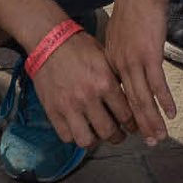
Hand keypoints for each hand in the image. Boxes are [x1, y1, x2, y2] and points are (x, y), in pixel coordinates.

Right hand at [29, 30, 135, 149]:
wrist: (50, 41)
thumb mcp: (105, 58)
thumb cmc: (78, 47)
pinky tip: (79, 129)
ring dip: (95, 140)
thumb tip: (129, 98)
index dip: (132, 124)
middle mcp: (88, 97)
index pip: (125, 114)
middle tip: (118, 135)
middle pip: (109, 131)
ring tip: (98, 135)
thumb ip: (116, 80)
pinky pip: (67, 136)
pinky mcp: (53, 111)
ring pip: (87, 140)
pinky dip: (74, 136)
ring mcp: (69, 106)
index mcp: (105, 81)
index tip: (132, 127)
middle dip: (117, 137)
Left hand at [105, 0, 180, 143]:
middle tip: (149, 142)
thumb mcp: (123, 31)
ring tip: (160, 136)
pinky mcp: (150, 54)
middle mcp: (119, 65)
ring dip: (152, 120)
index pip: (120, 95)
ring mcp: (134, 61)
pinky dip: (164, 101)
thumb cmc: (135, 5)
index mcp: (111, 60)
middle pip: (130, 103)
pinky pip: (157, 84)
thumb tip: (132, 62)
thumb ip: (124, 49)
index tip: (137, 129)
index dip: (129, 114)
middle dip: (140, 125)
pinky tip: (171, 113)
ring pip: (142, 98)